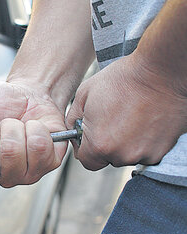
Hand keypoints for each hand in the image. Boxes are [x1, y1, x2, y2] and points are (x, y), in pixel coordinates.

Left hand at [66, 54, 186, 170]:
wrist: (161, 72)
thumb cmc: (124, 79)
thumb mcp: (84, 94)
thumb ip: (72, 119)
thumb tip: (72, 131)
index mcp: (100, 144)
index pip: (87, 161)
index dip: (86, 149)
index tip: (90, 137)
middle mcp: (122, 155)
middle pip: (108, 159)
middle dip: (107, 144)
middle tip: (113, 121)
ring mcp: (144, 154)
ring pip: (127, 156)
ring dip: (126, 143)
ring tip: (130, 118)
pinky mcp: (161, 151)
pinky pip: (146, 152)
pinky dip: (144, 141)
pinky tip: (144, 122)